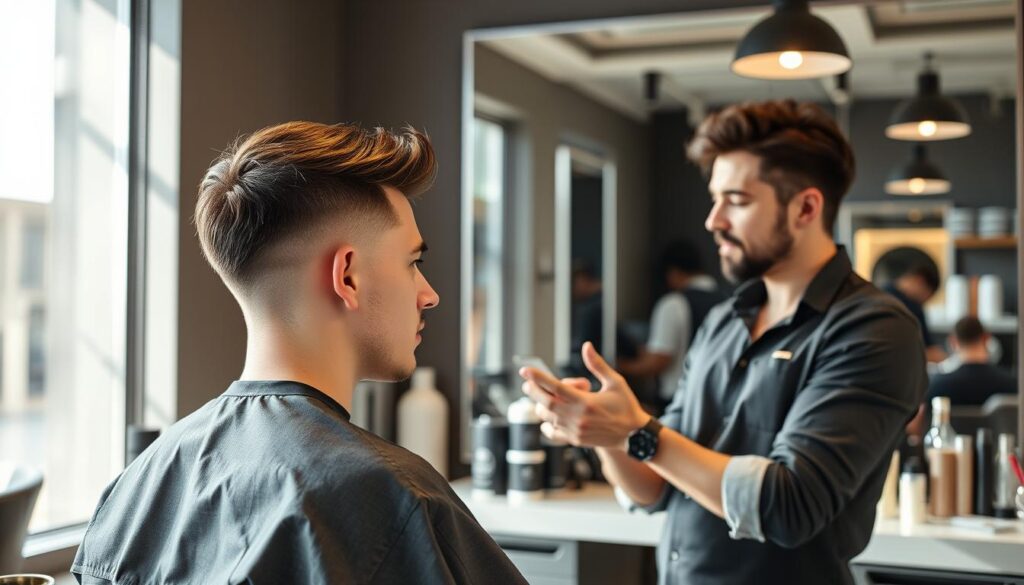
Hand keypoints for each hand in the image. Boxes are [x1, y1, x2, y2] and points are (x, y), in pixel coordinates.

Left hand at [519, 341, 647, 448]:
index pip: (556, 387)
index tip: (525, 370)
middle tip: (527, 383)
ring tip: (546, 398)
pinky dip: (547, 425)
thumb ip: (597, 364)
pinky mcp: (575, 440)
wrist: (634, 435)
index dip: (538, 377)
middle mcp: (578, 417)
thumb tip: (586, 345)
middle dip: (533, 391)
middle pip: (546, 403)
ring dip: (542, 406)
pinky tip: (550, 418)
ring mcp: (575, 430)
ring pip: (547, 418)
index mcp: (587, 401)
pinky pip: (552, 433)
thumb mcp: (615, 381)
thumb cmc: (626, 405)